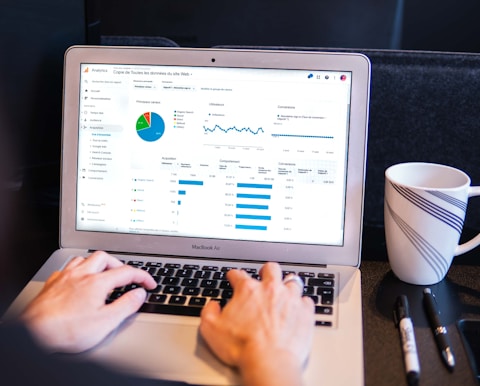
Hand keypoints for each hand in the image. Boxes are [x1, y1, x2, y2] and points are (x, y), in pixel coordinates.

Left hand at [20, 251, 155, 352]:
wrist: (34, 333)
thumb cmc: (66, 330)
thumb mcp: (105, 322)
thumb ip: (126, 305)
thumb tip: (139, 294)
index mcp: (97, 282)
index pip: (126, 272)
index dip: (142, 276)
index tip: (149, 283)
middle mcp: (81, 275)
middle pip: (104, 258)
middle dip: (118, 264)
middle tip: (125, 276)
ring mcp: (65, 278)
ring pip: (84, 259)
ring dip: (97, 264)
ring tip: (103, 274)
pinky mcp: (52, 284)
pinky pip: (67, 268)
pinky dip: (78, 271)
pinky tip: (78, 280)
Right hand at [199, 262, 314, 385]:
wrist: (269, 362)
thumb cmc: (242, 347)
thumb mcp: (211, 329)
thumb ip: (209, 312)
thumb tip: (212, 306)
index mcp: (247, 291)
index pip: (238, 274)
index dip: (233, 275)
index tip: (233, 277)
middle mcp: (270, 289)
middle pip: (271, 269)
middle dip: (266, 271)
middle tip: (264, 276)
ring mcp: (290, 299)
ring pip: (292, 281)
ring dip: (287, 285)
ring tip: (284, 291)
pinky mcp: (305, 312)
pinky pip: (307, 300)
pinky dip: (302, 304)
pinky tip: (298, 309)